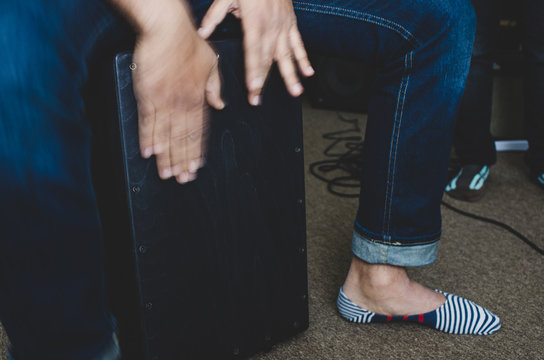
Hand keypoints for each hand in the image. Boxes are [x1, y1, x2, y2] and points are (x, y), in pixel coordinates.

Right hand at [131, 11, 224, 183]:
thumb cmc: (188, 42)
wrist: (167, 29)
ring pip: (166, 135)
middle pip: (183, 139)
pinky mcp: (147, 95)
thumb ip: (215, 87)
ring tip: (166, 174)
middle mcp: (183, 104)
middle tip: (182, 179)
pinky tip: (148, 153)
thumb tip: (220, 104)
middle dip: (183, 162)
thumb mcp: (212, 63)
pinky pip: (148, 122)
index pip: (199, 132)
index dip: (197, 152)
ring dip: (166, 157)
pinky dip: (148, 139)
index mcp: (199, 98)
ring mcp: (165, 101)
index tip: (197, 167)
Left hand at [198, 0, 313, 105]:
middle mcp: (272, 26)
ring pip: (287, 55)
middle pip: (267, 59)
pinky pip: (299, 43)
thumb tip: (202, 33)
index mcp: (254, 21)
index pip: (253, 52)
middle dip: (262, 81)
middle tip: (257, 100)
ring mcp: (284, 26)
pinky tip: (308, 73)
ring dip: (291, 75)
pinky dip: (304, 58)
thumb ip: (215, 15)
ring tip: (295, 92)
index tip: (253, 88)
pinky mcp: (291, 23)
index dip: (254, 72)